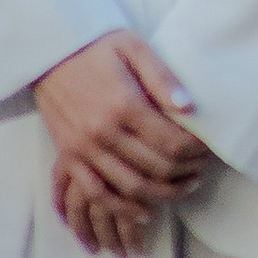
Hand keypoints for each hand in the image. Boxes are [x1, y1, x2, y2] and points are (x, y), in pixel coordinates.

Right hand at [34, 31, 209, 255]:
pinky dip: (122, 208)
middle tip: (202, 168)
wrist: (49, 50)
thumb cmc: (96, 45)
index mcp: (124, 103)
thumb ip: (162, 77)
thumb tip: (189, 108)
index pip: (171, 142)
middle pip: (156, 167)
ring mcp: (83, 148)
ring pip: (131, 187)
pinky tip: (144, 211)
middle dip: (186, 172)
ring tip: (184, 188)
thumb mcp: (133, 46)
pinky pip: (96, 193)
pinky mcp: (68, 157)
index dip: (196, 151)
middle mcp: (103, 131)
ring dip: (163, 194)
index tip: (209, 149)